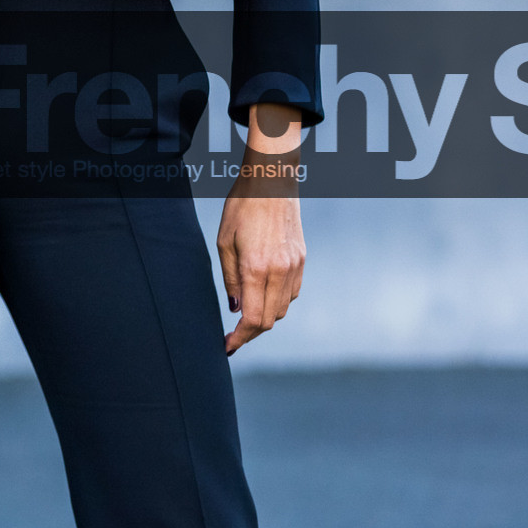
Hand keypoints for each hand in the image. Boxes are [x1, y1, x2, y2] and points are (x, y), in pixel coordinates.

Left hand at [216, 104, 305, 355]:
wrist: (272, 180)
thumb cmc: (241, 207)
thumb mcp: (224, 242)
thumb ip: (231, 280)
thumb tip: (237, 309)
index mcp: (257, 267)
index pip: (253, 319)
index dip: (240, 339)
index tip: (227, 346)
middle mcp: (281, 270)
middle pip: (270, 320)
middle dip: (251, 332)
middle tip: (233, 335)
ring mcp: (295, 265)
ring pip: (283, 309)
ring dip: (265, 317)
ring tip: (246, 315)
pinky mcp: (302, 259)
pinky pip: (293, 293)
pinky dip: (279, 301)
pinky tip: (264, 294)